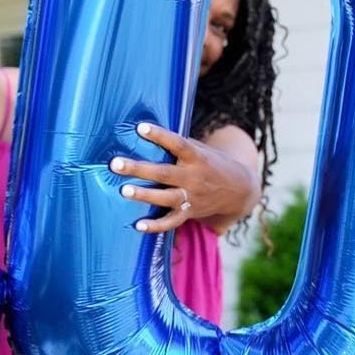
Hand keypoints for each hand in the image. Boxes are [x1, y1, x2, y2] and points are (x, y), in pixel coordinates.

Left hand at [110, 121, 259, 234]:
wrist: (239, 190)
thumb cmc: (211, 163)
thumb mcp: (200, 149)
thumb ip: (179, 146)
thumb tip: (146, 133)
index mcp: (196, 157)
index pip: (177, 144)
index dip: (160, 135)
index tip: (141, 128)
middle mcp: (193, 177)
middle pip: (164, 173)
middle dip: (139, 168)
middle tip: (116, 164)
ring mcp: (192, 197)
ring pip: (165, 197)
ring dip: (144, 195)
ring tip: (124, 190)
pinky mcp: (189, 213)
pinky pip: (171, 222)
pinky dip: (155, 226)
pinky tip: (138, 225)